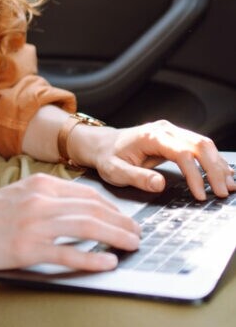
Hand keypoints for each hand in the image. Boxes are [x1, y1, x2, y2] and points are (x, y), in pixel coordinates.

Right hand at [0, 172, 139, 272]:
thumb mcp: (20, 194)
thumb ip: (47, 198)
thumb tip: (81, 211)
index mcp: (40, 184)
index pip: (87, 193)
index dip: (112, 207)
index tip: (126, 218)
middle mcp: (40, 200)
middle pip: (93, 209)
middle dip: (121, 221)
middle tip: (138, 234)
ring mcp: (34, 223)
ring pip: (86, 227)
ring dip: (115, 236)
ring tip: (132, 245)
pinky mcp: (26, 248)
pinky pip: (67, 251)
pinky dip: (92, 258)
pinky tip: (108, 262)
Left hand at [83, 119, 235, 200]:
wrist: (103, 144)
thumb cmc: (108, 157)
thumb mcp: (115, 171)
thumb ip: (136, 177)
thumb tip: (159, 184)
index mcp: (151, 136)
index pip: (182, 153)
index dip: (195, 175)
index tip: (200, 196)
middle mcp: (165, 130)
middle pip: (199, 145)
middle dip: (214, 169)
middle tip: (221, 193)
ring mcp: (172, 132)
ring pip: (203, 144)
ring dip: (218, 164)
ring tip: (228, 186)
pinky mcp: (176, 138)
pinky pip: (199, 146)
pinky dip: (213, 160)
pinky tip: (223, 173)